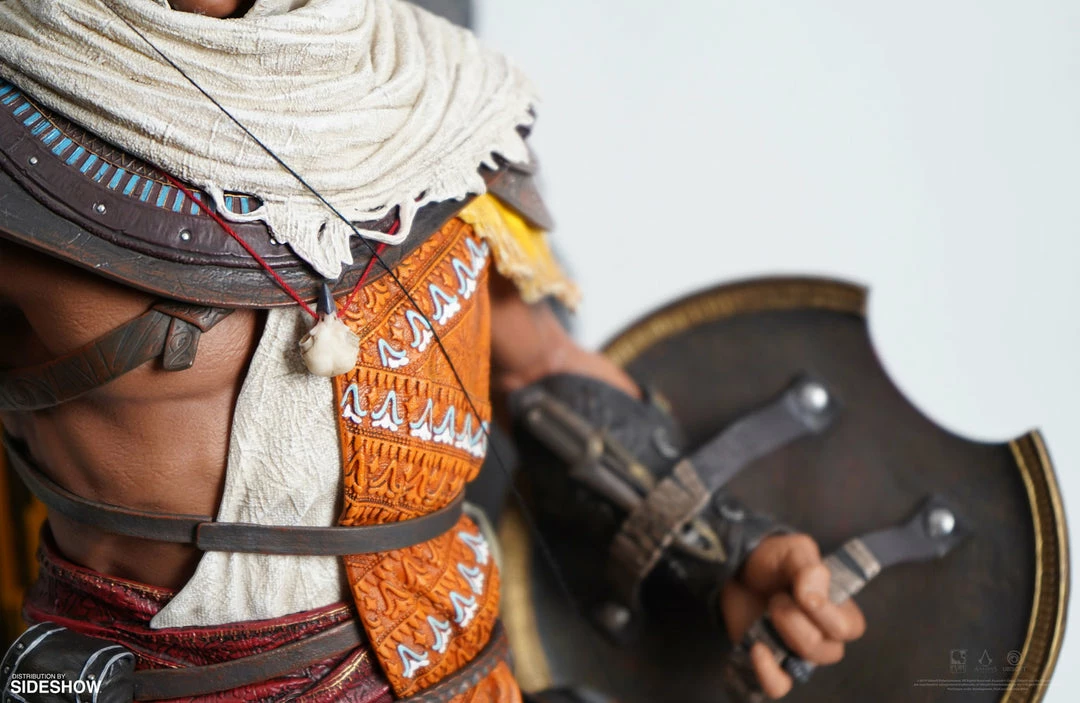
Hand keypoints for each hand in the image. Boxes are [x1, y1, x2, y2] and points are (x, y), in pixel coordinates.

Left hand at [720, 534, 866, 698]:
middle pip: (829, 651)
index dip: (828, 615)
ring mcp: (795, 651)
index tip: (803, 594)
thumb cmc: (771, 560)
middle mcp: (821, 635)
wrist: (734, 569)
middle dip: (800, 623)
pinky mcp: (770, 662)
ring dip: (784, 637)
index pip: (850, 628)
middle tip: (778, 599)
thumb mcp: (793, 550)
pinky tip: (756, 649)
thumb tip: (816, 591)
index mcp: (835, 608)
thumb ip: (809, 566)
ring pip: (806, 665)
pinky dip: (768, 673)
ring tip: (767, 612)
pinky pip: (778, 685)